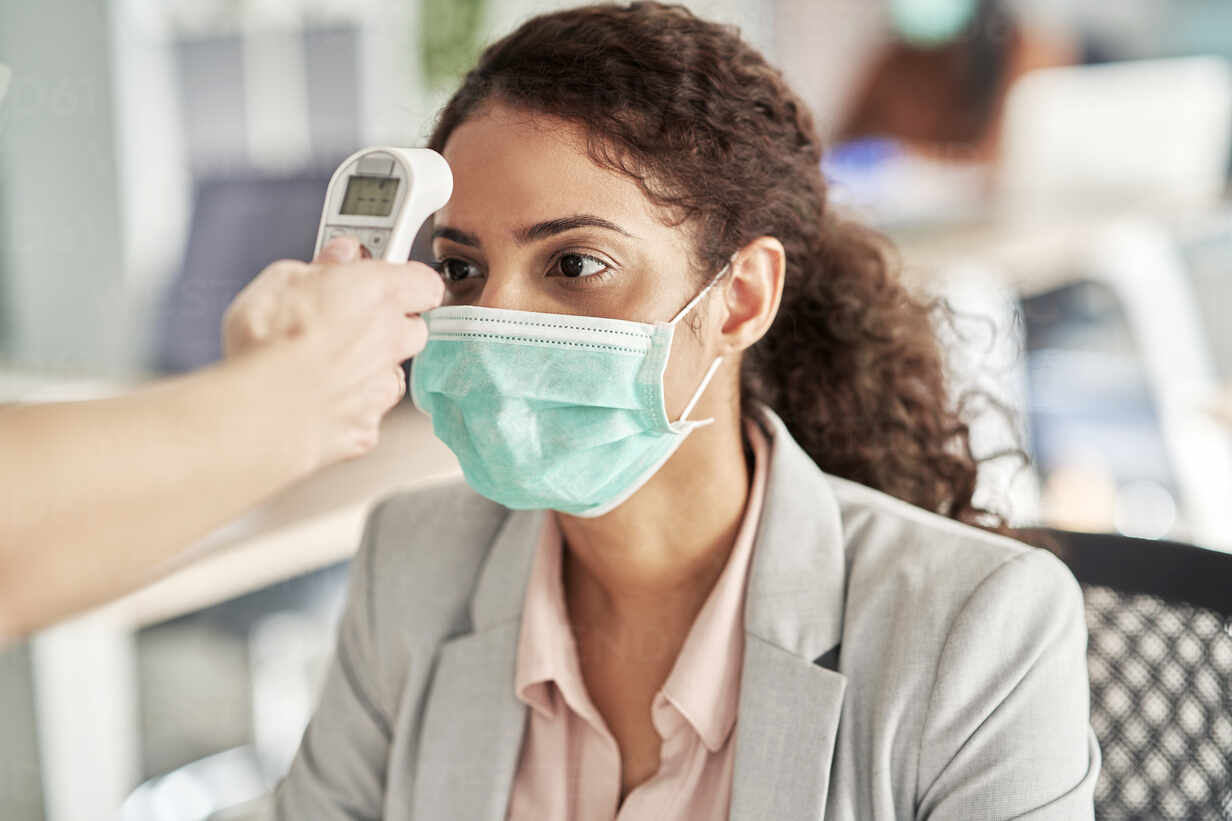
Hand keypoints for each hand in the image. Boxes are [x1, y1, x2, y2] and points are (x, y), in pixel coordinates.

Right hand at [222, 236, 444, 466]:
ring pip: (390, 374)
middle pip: (412, 329)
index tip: (386, 280)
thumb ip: (322, 267)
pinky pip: (367, 414)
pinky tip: (317, 400)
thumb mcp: (282, 279)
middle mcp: (390, 341)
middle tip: (348, 321)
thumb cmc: (266, 344)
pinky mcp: (367, 428)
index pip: (424, 282)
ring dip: (369, 369)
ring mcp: (382, 388)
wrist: (258, 412)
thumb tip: (339, 257)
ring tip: (324, 366)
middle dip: (389, 325)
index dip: (407, 282)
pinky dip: (349, 408)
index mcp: (378, 294)